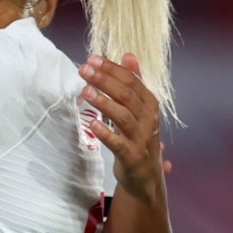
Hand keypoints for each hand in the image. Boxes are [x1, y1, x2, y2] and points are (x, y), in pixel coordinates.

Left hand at [79, 53, 168, 202]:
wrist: (146, 177)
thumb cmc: (138, 137)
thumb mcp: (138, 109)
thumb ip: (134, 83)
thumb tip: (128, 55)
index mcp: (149, 105)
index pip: (132, 81)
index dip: (112, 69)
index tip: (92, 59)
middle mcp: (148, 119)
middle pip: (127, 95)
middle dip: (105, 80)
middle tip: (83, 69)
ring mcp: (141, 139)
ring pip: (123, 117)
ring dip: (104, 102)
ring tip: (85, 91)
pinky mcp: (132, 157)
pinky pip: (119, 144)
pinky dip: (106, 134)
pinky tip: (93, 125)